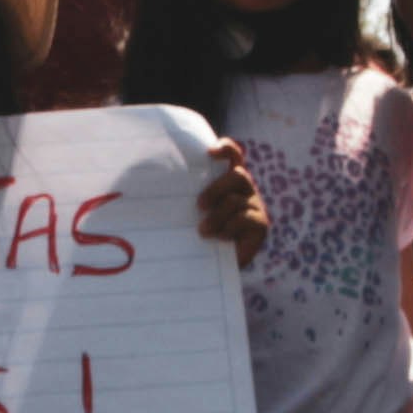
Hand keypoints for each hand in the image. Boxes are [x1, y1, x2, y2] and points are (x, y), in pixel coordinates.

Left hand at [194, 138, 266, 261]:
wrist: (215, 263)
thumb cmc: (200, 232)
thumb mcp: (191, 211)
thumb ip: (184, 196)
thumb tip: (151, 186)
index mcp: (228, 179)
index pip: (233, 155)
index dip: (226, 148)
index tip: (210, 152)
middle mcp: (245, 188)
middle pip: (238, 175)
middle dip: (216, 189)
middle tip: (199, 205)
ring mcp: (255, 205)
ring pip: (236, 200)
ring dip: (217, 216)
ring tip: (203, 230)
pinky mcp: (261, 223)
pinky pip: (244, 218)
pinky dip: (229, 227)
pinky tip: (219, 237)